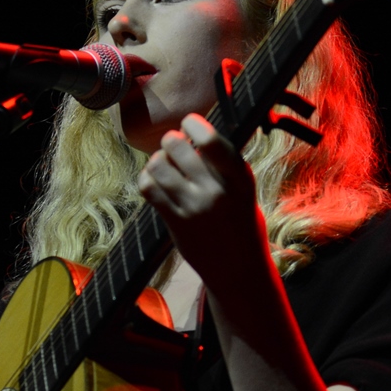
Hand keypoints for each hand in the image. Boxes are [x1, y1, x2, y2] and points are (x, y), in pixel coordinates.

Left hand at [137, 114, 263, 271]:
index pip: (211, 140)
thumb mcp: (243, 189)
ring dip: (157, 160)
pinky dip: (147, 178)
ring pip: (158, 165)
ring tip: (163, 165)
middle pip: (177, 146)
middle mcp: (217, 191)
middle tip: (172, 145)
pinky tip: (155, 181)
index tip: (189, 122)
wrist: (239, 268)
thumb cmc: (240, 221)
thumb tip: (194, 133)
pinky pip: (149, 188)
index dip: (193, 124)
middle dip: (170, 141)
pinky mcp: (176, 223)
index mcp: (239, 178)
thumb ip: (223, 165)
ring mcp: (194, 208)